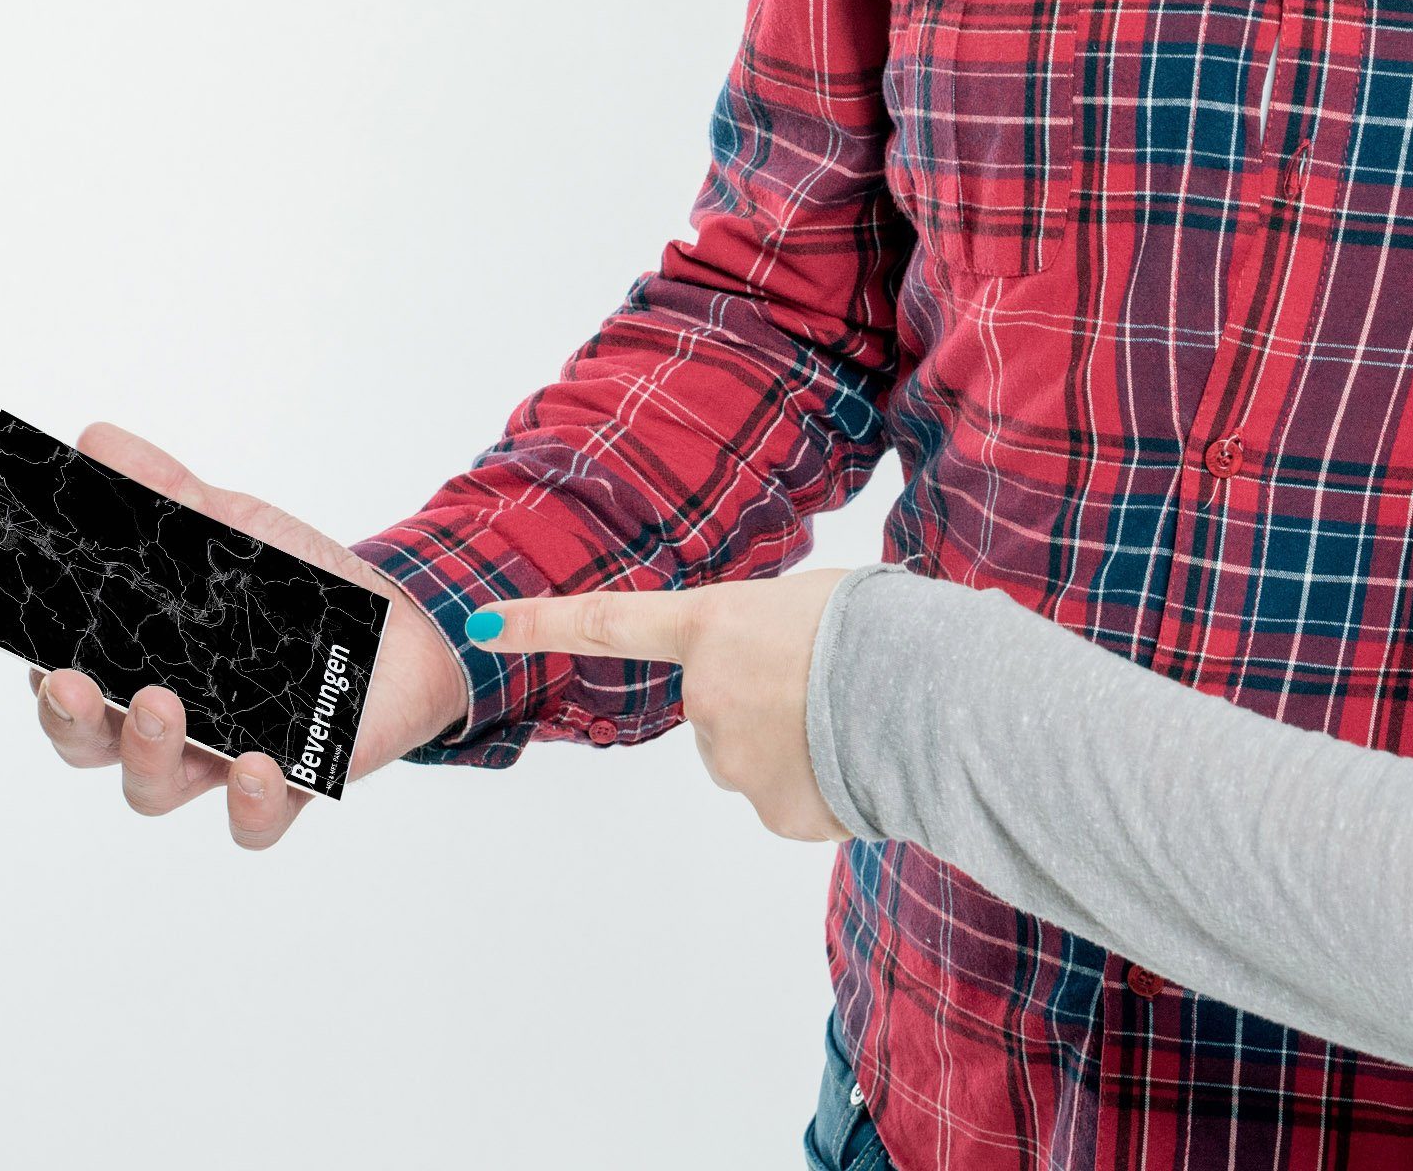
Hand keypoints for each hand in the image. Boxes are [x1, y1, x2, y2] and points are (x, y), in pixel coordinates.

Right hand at [26, 422, 468, 849]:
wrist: (402, 626)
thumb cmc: (297, 588)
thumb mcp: (233, 528)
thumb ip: (165, 493)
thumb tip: (96, 440)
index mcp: (140, 665)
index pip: (65, 681)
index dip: (43, 672)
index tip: (38, 648)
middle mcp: (167, 725)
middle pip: (91, 745)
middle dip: (74, 720)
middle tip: (76, 683)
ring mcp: (221, 762)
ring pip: (156, 789)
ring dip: (149, 753)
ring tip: (166, 705)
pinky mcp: (290, 787)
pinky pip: (255, 823)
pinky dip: (250, 805)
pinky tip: (261, 766)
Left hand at [467, 572, 851, 837]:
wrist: (927, 698)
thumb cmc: (880, 628)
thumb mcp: (816, 601)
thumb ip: (767, 637)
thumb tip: (776, 681)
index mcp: (714, 625)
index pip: (609, 622)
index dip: (543, 623)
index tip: (486, 624)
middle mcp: (705, 695)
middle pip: (718, 705)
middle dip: (766, 701)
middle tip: (828, 685)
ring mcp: (733, 761)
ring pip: (756, 754)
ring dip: (798, 744)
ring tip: (855, 720)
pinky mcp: (771, 812)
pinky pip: (790, 797)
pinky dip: (822, 784)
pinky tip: (858, 762)